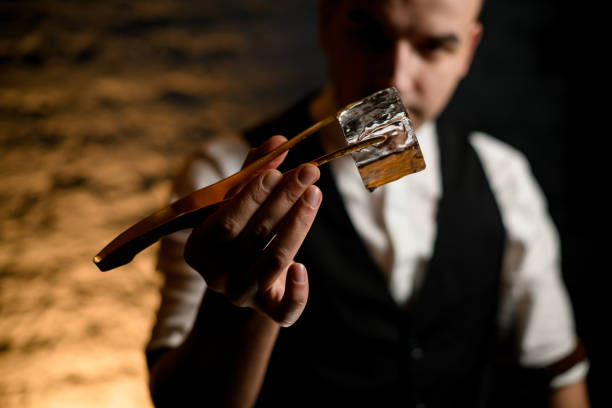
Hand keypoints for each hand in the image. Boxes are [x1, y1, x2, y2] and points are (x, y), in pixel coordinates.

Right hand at [184, 135, 321, 326]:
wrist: (240, 278)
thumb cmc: (237, 230)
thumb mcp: (236, 201)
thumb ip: (254, 172)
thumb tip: (280, 141)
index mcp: (198, 249)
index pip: (224, 223)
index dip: (250, 198)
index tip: (277, 170)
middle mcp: (215, 277)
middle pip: (252, 238)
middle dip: (282, 201)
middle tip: (308, 171)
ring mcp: (241, 296)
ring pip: (273, 262)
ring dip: (297, 226)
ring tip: (315, 194)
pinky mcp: (267, 311)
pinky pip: (284, 312)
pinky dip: (297, 293)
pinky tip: (303, 268)